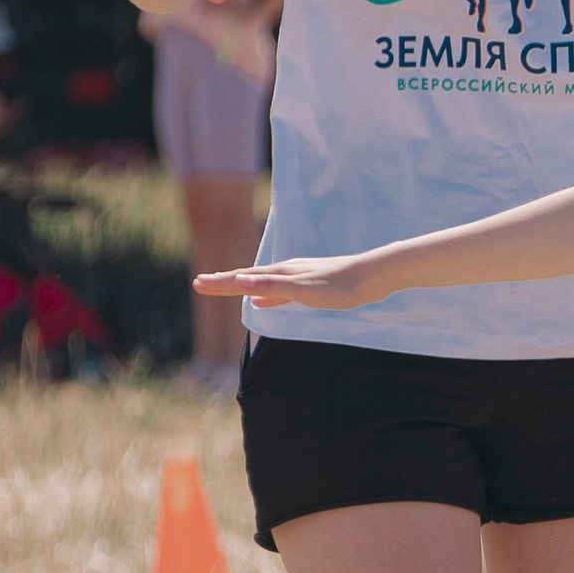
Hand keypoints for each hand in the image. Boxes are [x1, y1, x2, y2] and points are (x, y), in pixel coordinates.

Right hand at [193, 252, 383, 310]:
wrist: (375, 276)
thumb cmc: (342, 286)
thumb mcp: (305, 289)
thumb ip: (274, 286)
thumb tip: (242, 280)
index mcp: (283, 273)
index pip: (244, 279)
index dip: (221, 283)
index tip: (198, 283)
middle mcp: (288, 272)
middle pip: (250, 277)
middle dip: (225, 282)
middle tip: (201, 283)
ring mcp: (300, 277)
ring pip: (264, 283)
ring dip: (243, 287)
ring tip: (227, 288)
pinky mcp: (313, 285)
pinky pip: (281, 292)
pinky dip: (267, 295)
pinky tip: (264, 301)